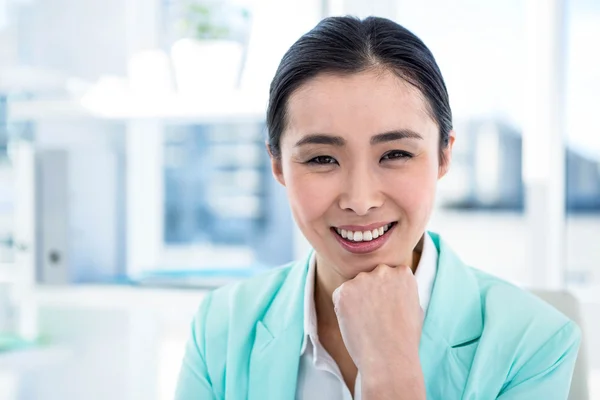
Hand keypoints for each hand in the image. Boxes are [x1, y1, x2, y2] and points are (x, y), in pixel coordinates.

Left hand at [332, 264, 424, 398]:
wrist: (390, 359)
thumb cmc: (404, 339)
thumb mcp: (414, 308)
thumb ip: (402, 291)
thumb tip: (393, 286)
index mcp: (403, 273)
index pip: (388, 276)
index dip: (386, 295)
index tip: (388, 311)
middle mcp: (383, 271)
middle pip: (370, 278)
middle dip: (370, 294)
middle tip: (376, 319)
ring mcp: (362, 279)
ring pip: (354, 287)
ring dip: (356, 301)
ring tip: (368, 324)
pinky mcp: (344, 291)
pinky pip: (340, 297)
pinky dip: (343, 309)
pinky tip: (356, 325)